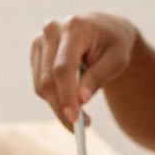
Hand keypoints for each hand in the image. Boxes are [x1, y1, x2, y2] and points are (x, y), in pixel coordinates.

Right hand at [30, 12, 139, 127]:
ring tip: (82, 118)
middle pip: (49, 79)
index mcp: (75, 27)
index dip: (66, 95)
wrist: (105, 30)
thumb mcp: (117, 60)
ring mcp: (40, 41)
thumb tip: (81, 99)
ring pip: (41, 85)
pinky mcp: (36, 53)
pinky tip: (72, 104)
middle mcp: (52, 30)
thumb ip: (98, 77)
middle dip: (62, 107)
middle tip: (80, 128)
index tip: (74, 119)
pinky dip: (55, 99)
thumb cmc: (114, 44)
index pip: (63, 67)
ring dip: (58, 107)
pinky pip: (40, 84)